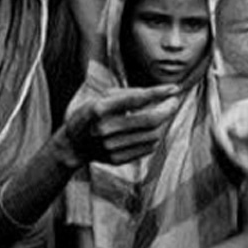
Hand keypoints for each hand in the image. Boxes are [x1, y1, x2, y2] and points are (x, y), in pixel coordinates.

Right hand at [61, 85, 179, 165]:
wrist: (72, 145)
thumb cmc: (90, 114)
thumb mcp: (102, 97)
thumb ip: (128, 94)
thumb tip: (158, 94)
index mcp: (100, 109)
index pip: (136, 99)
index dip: (158, 93)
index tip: (174, 88)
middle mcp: (105, 129)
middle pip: (150, 120)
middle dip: (168, 109)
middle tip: (174, 101)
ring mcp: (111, 147)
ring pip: (153, 135)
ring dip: (163, 123)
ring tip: (161, 113)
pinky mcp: (117, 159)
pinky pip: (148, 148)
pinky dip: (155, 136)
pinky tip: (150, 129)